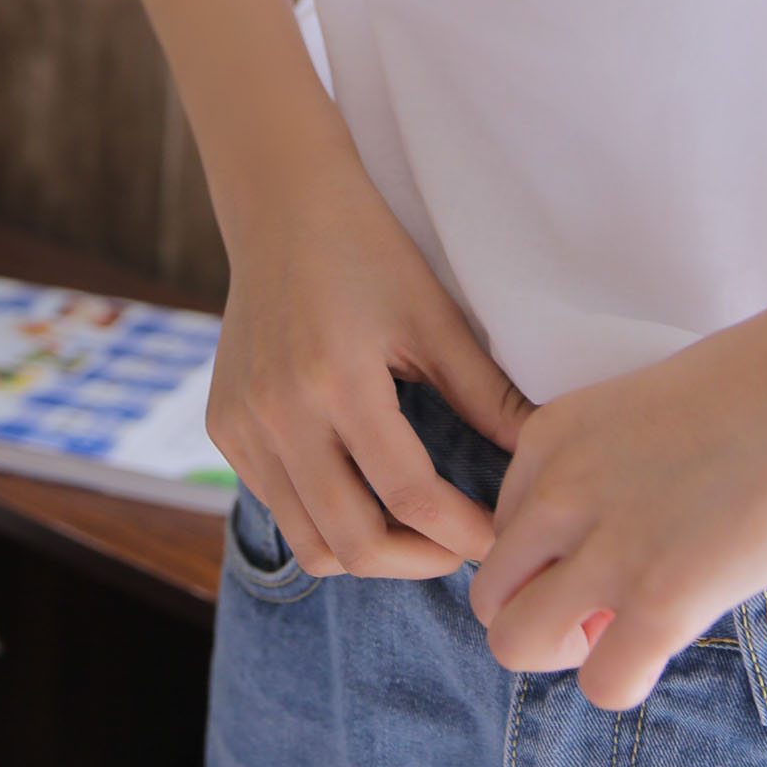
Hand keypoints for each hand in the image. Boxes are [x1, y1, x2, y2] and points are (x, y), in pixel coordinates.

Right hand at [207, 144, 532, 580]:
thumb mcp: (433, 316)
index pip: (408, 497)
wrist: (281, 205)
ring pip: (311, 543)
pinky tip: (363, 489)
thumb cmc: (367, 250)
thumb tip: (542, 456)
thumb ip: (486, 393)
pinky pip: (279, 508)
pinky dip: (325, 519)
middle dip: (419, 562)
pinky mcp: (223, 428)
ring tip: (418, 529)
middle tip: (462, 544)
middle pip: (354, 543)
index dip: (464, 533)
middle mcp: (279, 412)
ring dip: (371, 551)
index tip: (501, 538)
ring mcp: (242, 425)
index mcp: (337, 379)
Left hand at [468, 297, 766, 708]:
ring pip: (513, 642)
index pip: (502, 530)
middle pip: (489, 592)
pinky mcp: (658, 600)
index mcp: (547, 437)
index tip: (610, 548)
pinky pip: (600, 684)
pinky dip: (623, 679)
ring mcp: (604, 546)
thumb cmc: (749, 393)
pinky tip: (662, 643)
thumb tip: (591, 554)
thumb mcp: (634, 416)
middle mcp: (557, 490)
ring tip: (623, 628)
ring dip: (566, 651)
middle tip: (603, 605)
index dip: (551, 556)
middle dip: (539, 611)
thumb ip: (593, 475)